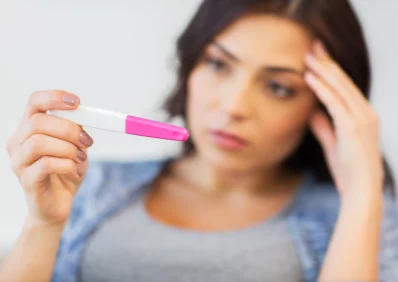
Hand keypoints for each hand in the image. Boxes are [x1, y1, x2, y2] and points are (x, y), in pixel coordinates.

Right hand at [6, 90, 93, 226]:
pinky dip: (67, 165)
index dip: (55, 98)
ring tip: (81, 158)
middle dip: (68, 129)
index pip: (34, 102)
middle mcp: (18, 142)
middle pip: (37, 122)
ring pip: (39, 143)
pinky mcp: (27, 180)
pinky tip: (75, 170)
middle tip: (87, 141)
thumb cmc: (66, 171)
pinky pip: (46, 165)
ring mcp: (19, 162)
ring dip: (68, 149)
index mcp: (29, 128)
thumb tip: (84, 115)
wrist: (59, 204)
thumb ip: (75, 130)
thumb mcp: (75, 146)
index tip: (77, 102)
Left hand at [304, 41, 383, 199]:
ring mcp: (361, 119)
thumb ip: (324, 127)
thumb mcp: (333, 144)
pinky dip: (322, 88)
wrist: (361, 191)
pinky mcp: (353, 127)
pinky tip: (310, 77)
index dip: (331, 71)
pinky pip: (335, 102)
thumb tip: (312, 112)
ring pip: (340, 87)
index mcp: (363, 116)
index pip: (345, 88)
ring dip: (324, 70)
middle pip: (344, 82)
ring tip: (309, 55)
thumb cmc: (349, 171)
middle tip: (314, 47)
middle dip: (328, 63)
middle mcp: (366, 113)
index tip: (318, 58)